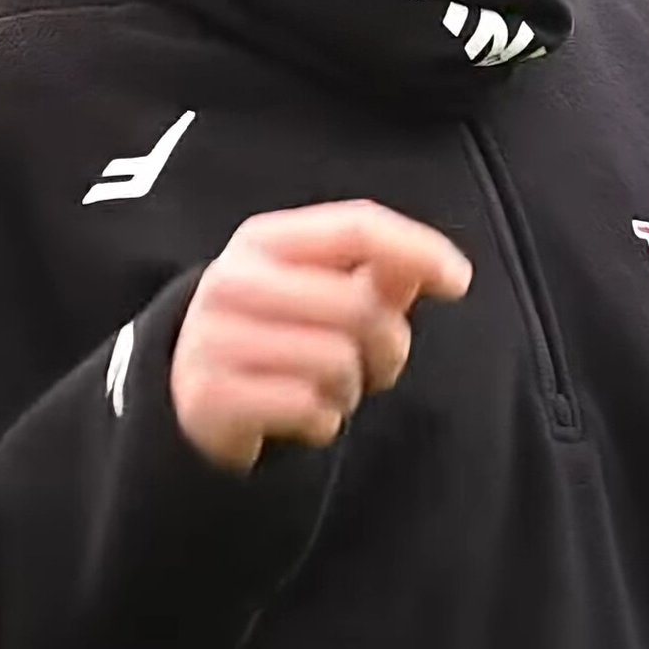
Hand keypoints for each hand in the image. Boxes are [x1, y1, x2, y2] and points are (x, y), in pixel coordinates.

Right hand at [171, 199, 471, 471]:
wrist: (189, 389)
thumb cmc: (276, 330)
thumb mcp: (318, 289)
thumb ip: (377, 273)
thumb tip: (433, 270)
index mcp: (265, 238)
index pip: (356, 226)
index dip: (417, 248)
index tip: (459, 280)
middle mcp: (233, 279)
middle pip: (358, 302)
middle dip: (389, 343)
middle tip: (379, 364)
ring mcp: (215, 337)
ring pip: (338, 360)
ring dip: (352, 387)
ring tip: (332, 387)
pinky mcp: (210, 397)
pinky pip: (309, 410)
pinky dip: (324, 422)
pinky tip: (305, 414)